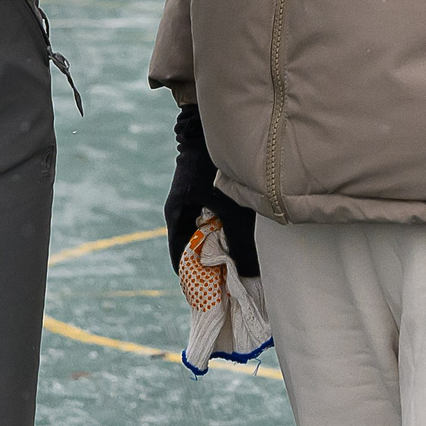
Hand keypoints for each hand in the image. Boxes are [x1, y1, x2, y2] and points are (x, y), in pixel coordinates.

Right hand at [165, 103, 260, 276]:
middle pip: (194, 247)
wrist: (211, 128)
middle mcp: (182, 210)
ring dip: (223, 247)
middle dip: (212, 265)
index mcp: (176, 216)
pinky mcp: (207, 191)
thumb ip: (240, 241)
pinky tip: (246, 234)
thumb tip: (250, 273)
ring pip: (207, 233)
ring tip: (242, 263)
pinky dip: (228, 231)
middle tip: (232, 282)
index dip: (194, 279)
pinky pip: (216, 220)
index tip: (210, 296)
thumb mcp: (231, 208)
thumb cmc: (216, 167)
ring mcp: (193, 199)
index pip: (179, 258)